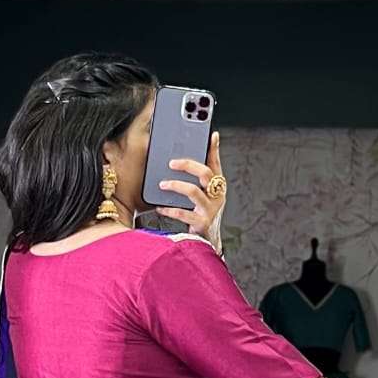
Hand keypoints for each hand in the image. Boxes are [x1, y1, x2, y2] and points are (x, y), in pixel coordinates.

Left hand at [157, 130, 225, 253]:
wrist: (206, 243)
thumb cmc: (201, 215)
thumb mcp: (203, 195)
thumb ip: (198, 178)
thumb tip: (184, 159)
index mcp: (218, 186)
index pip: (216, 163)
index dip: (214, 149)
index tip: (211, 134)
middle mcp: (217, 196)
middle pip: (204, 173)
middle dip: (187, 164)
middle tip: (171, 162)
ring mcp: (210, 210)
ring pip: (193, 191)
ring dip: (175, 185)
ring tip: (162, 184)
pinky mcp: (201, 224)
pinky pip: (183, 213)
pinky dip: (169, 209)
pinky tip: (160, 207)